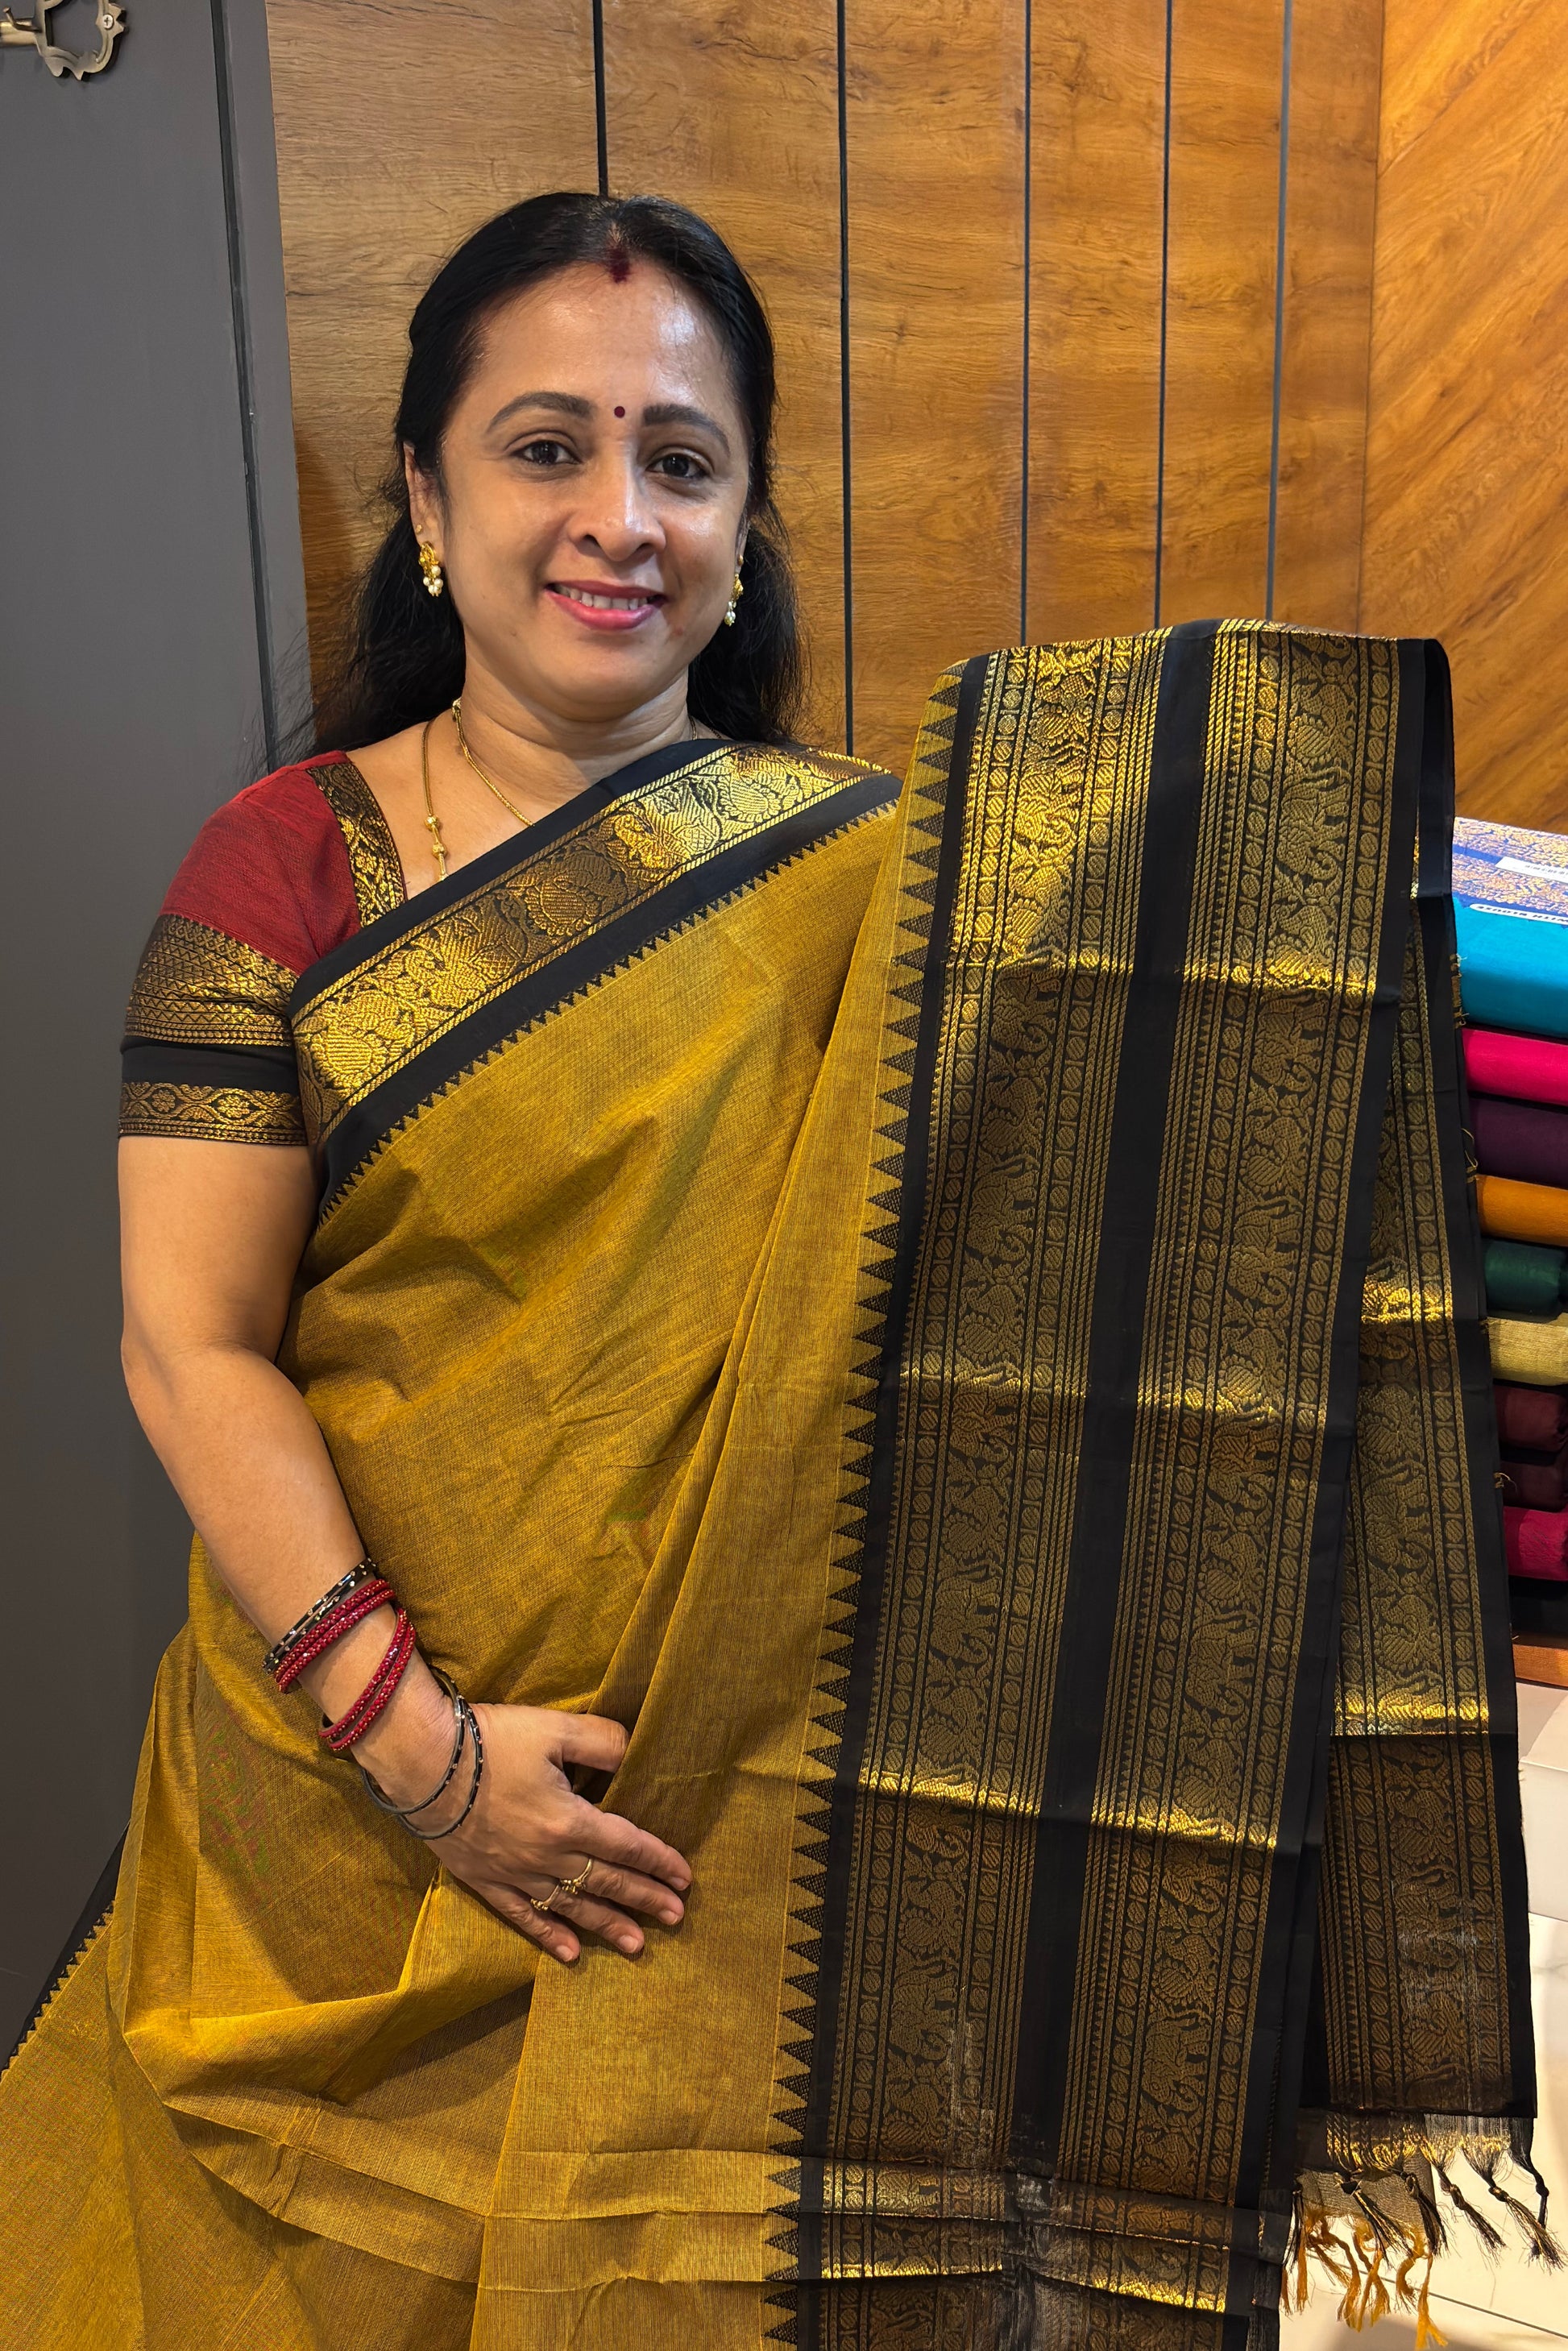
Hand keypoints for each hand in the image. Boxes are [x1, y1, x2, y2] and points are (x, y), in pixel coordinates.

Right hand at [358, 1673, 690, 1964]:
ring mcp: (515, 1873)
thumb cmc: (491, 1740)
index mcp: (569, 1821)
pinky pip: (523, 1917)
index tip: (685, 1878)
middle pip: (606, 1882)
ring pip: (571, 1907)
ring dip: (607, 1925)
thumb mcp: (555, 1728)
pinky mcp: (485, 1880)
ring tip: (637, 1944)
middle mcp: (547, 1856)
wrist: (422, 1763)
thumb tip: (636, 1752)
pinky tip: (570, 1953)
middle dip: (644, 1899)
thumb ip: (602, 1742)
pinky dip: (548, 1936)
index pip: (626, 1845)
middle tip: (676, 1917)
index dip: (658, 1861)